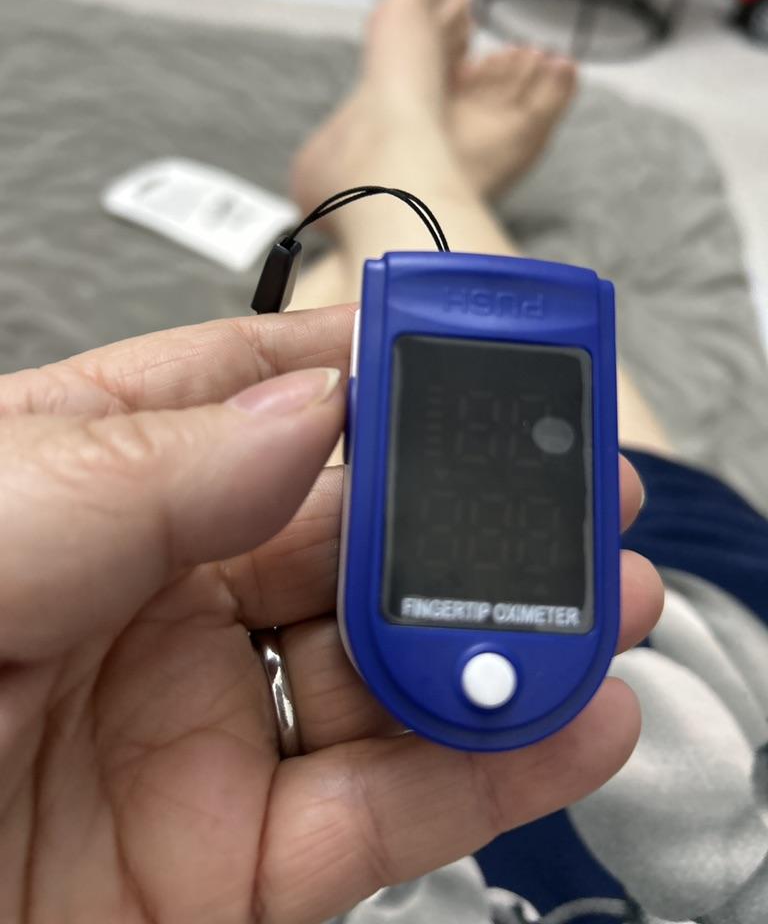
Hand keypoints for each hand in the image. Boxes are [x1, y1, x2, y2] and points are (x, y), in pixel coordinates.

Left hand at [0, 307, 662, 922]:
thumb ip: (134, 471)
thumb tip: (301, 410)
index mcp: (78, 496)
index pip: (243, 399)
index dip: (356, 365)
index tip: (456, 345)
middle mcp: (153, 606)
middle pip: (343, 535)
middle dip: (461, 508)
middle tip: (563, 486)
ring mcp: (201, 734)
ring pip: (384, 670)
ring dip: (498, 636)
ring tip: (600, 601)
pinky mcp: (234, 865)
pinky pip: (388, 810)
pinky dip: (490, 767)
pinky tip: (566, 716)